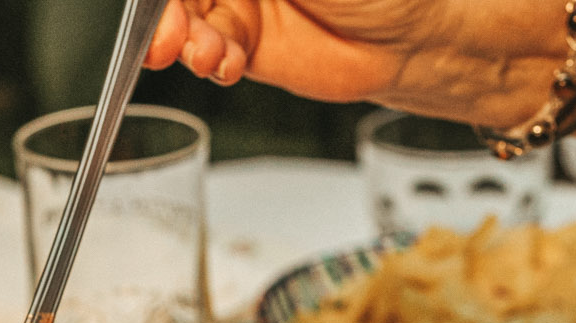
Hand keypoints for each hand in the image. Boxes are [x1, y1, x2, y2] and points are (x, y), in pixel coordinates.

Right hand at [147, 0, 557, 123]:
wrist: (420, 38)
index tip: (154, 3)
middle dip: (164, 10)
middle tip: (164, 30)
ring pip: (184, 15)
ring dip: (180, 36)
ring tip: (202, 51)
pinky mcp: (246, 43)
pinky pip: (208, 49)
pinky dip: (207, 59)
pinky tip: (221, 63)